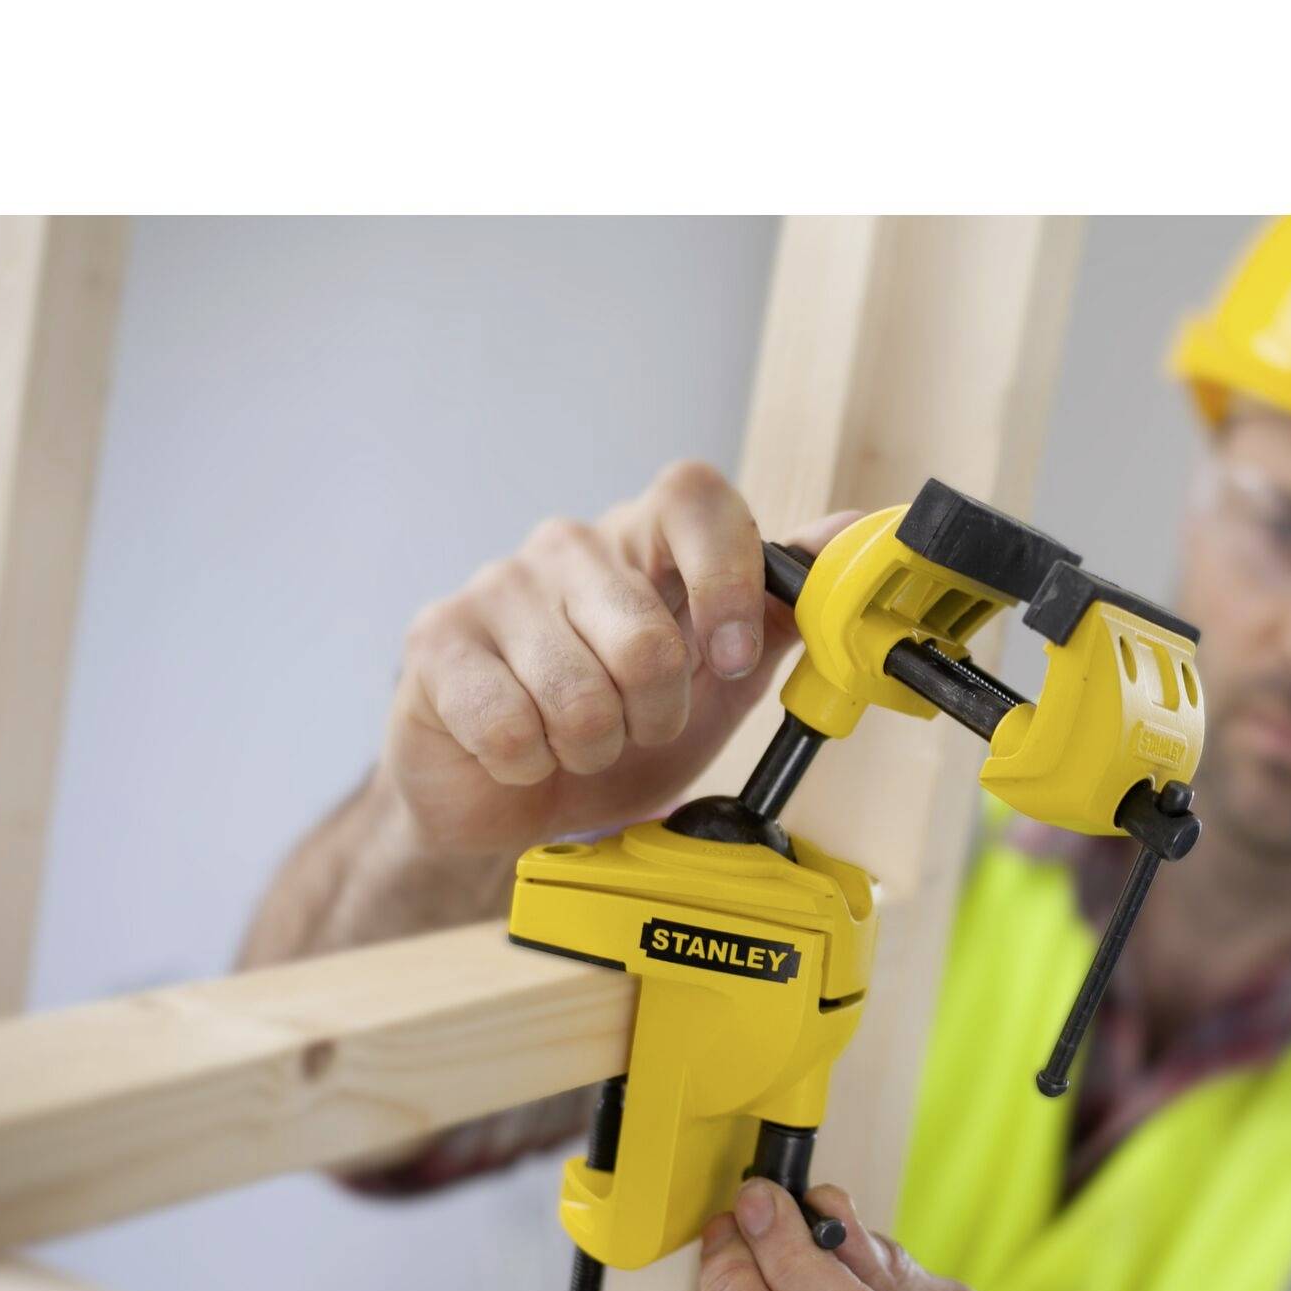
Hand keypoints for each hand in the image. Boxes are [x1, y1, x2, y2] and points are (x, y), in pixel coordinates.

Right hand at [380, 459, 855, 855]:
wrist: (510, 796)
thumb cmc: (619, 725)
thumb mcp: (722, 677)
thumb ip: (784, 610)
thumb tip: (854, 534)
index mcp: (646, 541)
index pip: (694, 494)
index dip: (727, 580)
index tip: (734, 658)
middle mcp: (570, 546)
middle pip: (648, 635)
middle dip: (657, 716)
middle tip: (637, 726)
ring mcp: (497, 587)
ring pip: (581, 695)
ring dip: (592, 749)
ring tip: (575, 742)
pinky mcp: (436, 641)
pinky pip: (512, 726)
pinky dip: (528, 765)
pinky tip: (518, 751)